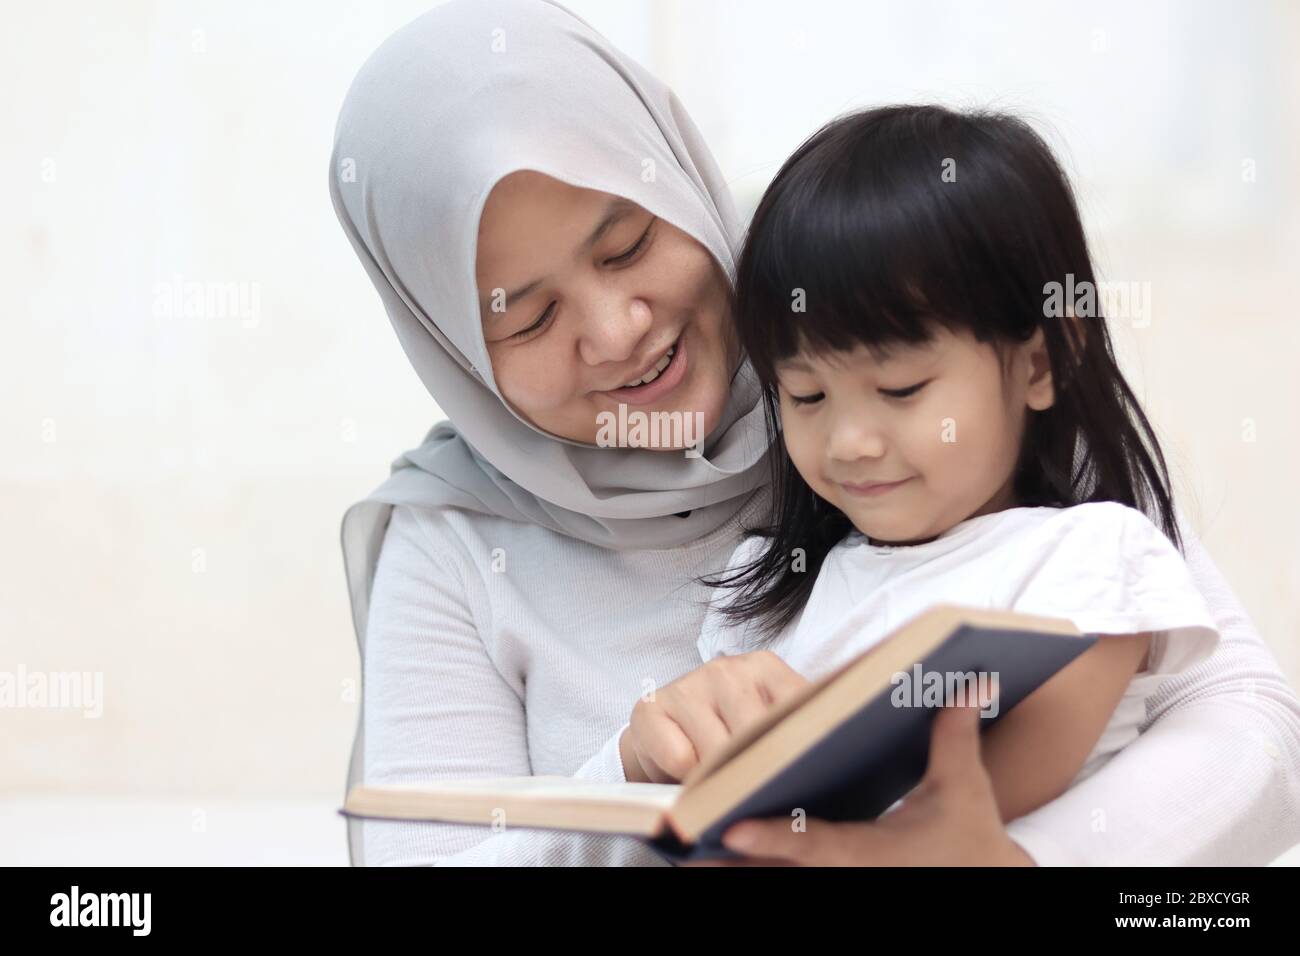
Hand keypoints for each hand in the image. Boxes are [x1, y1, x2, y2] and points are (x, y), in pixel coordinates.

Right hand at [619, 651, 810, 783]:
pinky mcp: (649, 707)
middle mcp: (727, 669)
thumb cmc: (727, 737)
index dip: (803, 746)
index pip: (798, 706)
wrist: (664, 740)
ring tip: (723, 790)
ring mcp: (687, 684)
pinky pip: (680, 758)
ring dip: (720, 779)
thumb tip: (830, 761)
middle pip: (756, 734)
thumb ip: (795, 733)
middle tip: (761, 797)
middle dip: (759, 772)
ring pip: (717, 750)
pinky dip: (687, 779)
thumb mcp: (767, 728)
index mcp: (766, 668)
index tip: (809, 774)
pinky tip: (690, 777)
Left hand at [682, 696, 1036, 865]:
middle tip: (680, 836)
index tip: (732, 827)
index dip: (774, 837)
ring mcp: (836, 883)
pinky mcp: (832, 881)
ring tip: (679, 842)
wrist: (981, 879)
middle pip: (774, 870)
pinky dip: (748, 864)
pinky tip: (712, 849)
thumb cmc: (970, 836)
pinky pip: (779, 875)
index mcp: (871, 851)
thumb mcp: (962, 786)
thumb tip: (971, 677)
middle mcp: (846, 873)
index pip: (814, 844)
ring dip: (726, 866)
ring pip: (769, 878)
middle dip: (726, 859)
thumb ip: (955, 732)